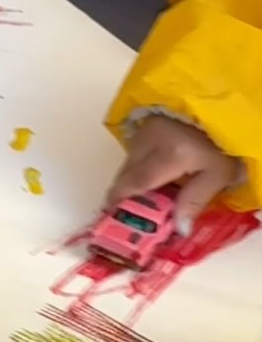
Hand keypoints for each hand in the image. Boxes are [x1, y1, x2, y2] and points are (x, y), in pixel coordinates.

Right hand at [106, 116, 238, 235]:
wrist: (225, 111)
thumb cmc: (223, 144)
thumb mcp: (219, 175)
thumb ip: (195, 201)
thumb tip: (178, 229)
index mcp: (169, 155)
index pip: (135, 183)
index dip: (122, 202)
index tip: (115, 218)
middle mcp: (150, 141)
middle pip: (126, 175)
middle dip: (126, 196)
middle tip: (133, 215)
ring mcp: (145, 130)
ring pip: (127, 163)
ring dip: (132, 182)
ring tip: (147, 198)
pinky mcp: (146, 124)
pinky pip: (134, 153)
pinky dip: (138, 168)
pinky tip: (154, 177)